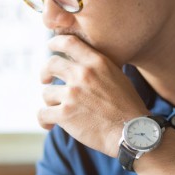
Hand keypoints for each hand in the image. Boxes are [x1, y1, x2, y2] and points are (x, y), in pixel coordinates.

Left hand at [39, 34, 148, 155]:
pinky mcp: (65, 114)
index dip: (55, 42)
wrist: (131, 132)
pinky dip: (44, 120)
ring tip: (59, 111)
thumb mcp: (118, 77)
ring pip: (47, 93)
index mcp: (97, 63)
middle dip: (45, 72)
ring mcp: (72, 94)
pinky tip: (49, 124)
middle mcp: (83, 75)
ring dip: (50, 102)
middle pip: (51, 64)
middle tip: (45, 80)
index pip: (69, 42)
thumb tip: (83, 64)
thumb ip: (99, 68)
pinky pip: (42, 113)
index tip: (50, 46)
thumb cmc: (128, 108)